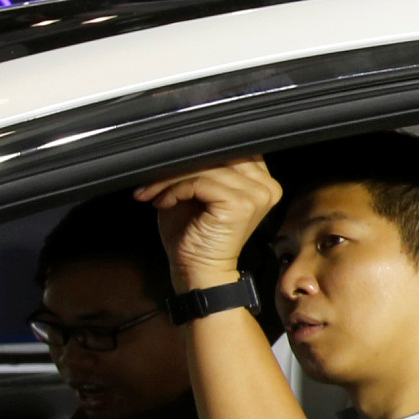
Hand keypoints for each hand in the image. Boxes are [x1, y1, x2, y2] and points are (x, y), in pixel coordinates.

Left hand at [136, 157, 282, 293]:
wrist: (198, 272)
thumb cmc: (195, 236)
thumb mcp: (195, 193)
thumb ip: (198, 168)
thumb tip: (177, 146)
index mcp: (261, 181)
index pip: (229, 149)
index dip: (195, 155)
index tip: (166, 169)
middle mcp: (266, 186)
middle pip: (217, 155)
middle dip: (178, 166)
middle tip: (152, 183)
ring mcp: (256, 194)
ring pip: (205, 168)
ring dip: (170, 180)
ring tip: (155, 195)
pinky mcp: (241, 204)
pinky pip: (200, 182)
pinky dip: (175, 190)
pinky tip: (165, 203)